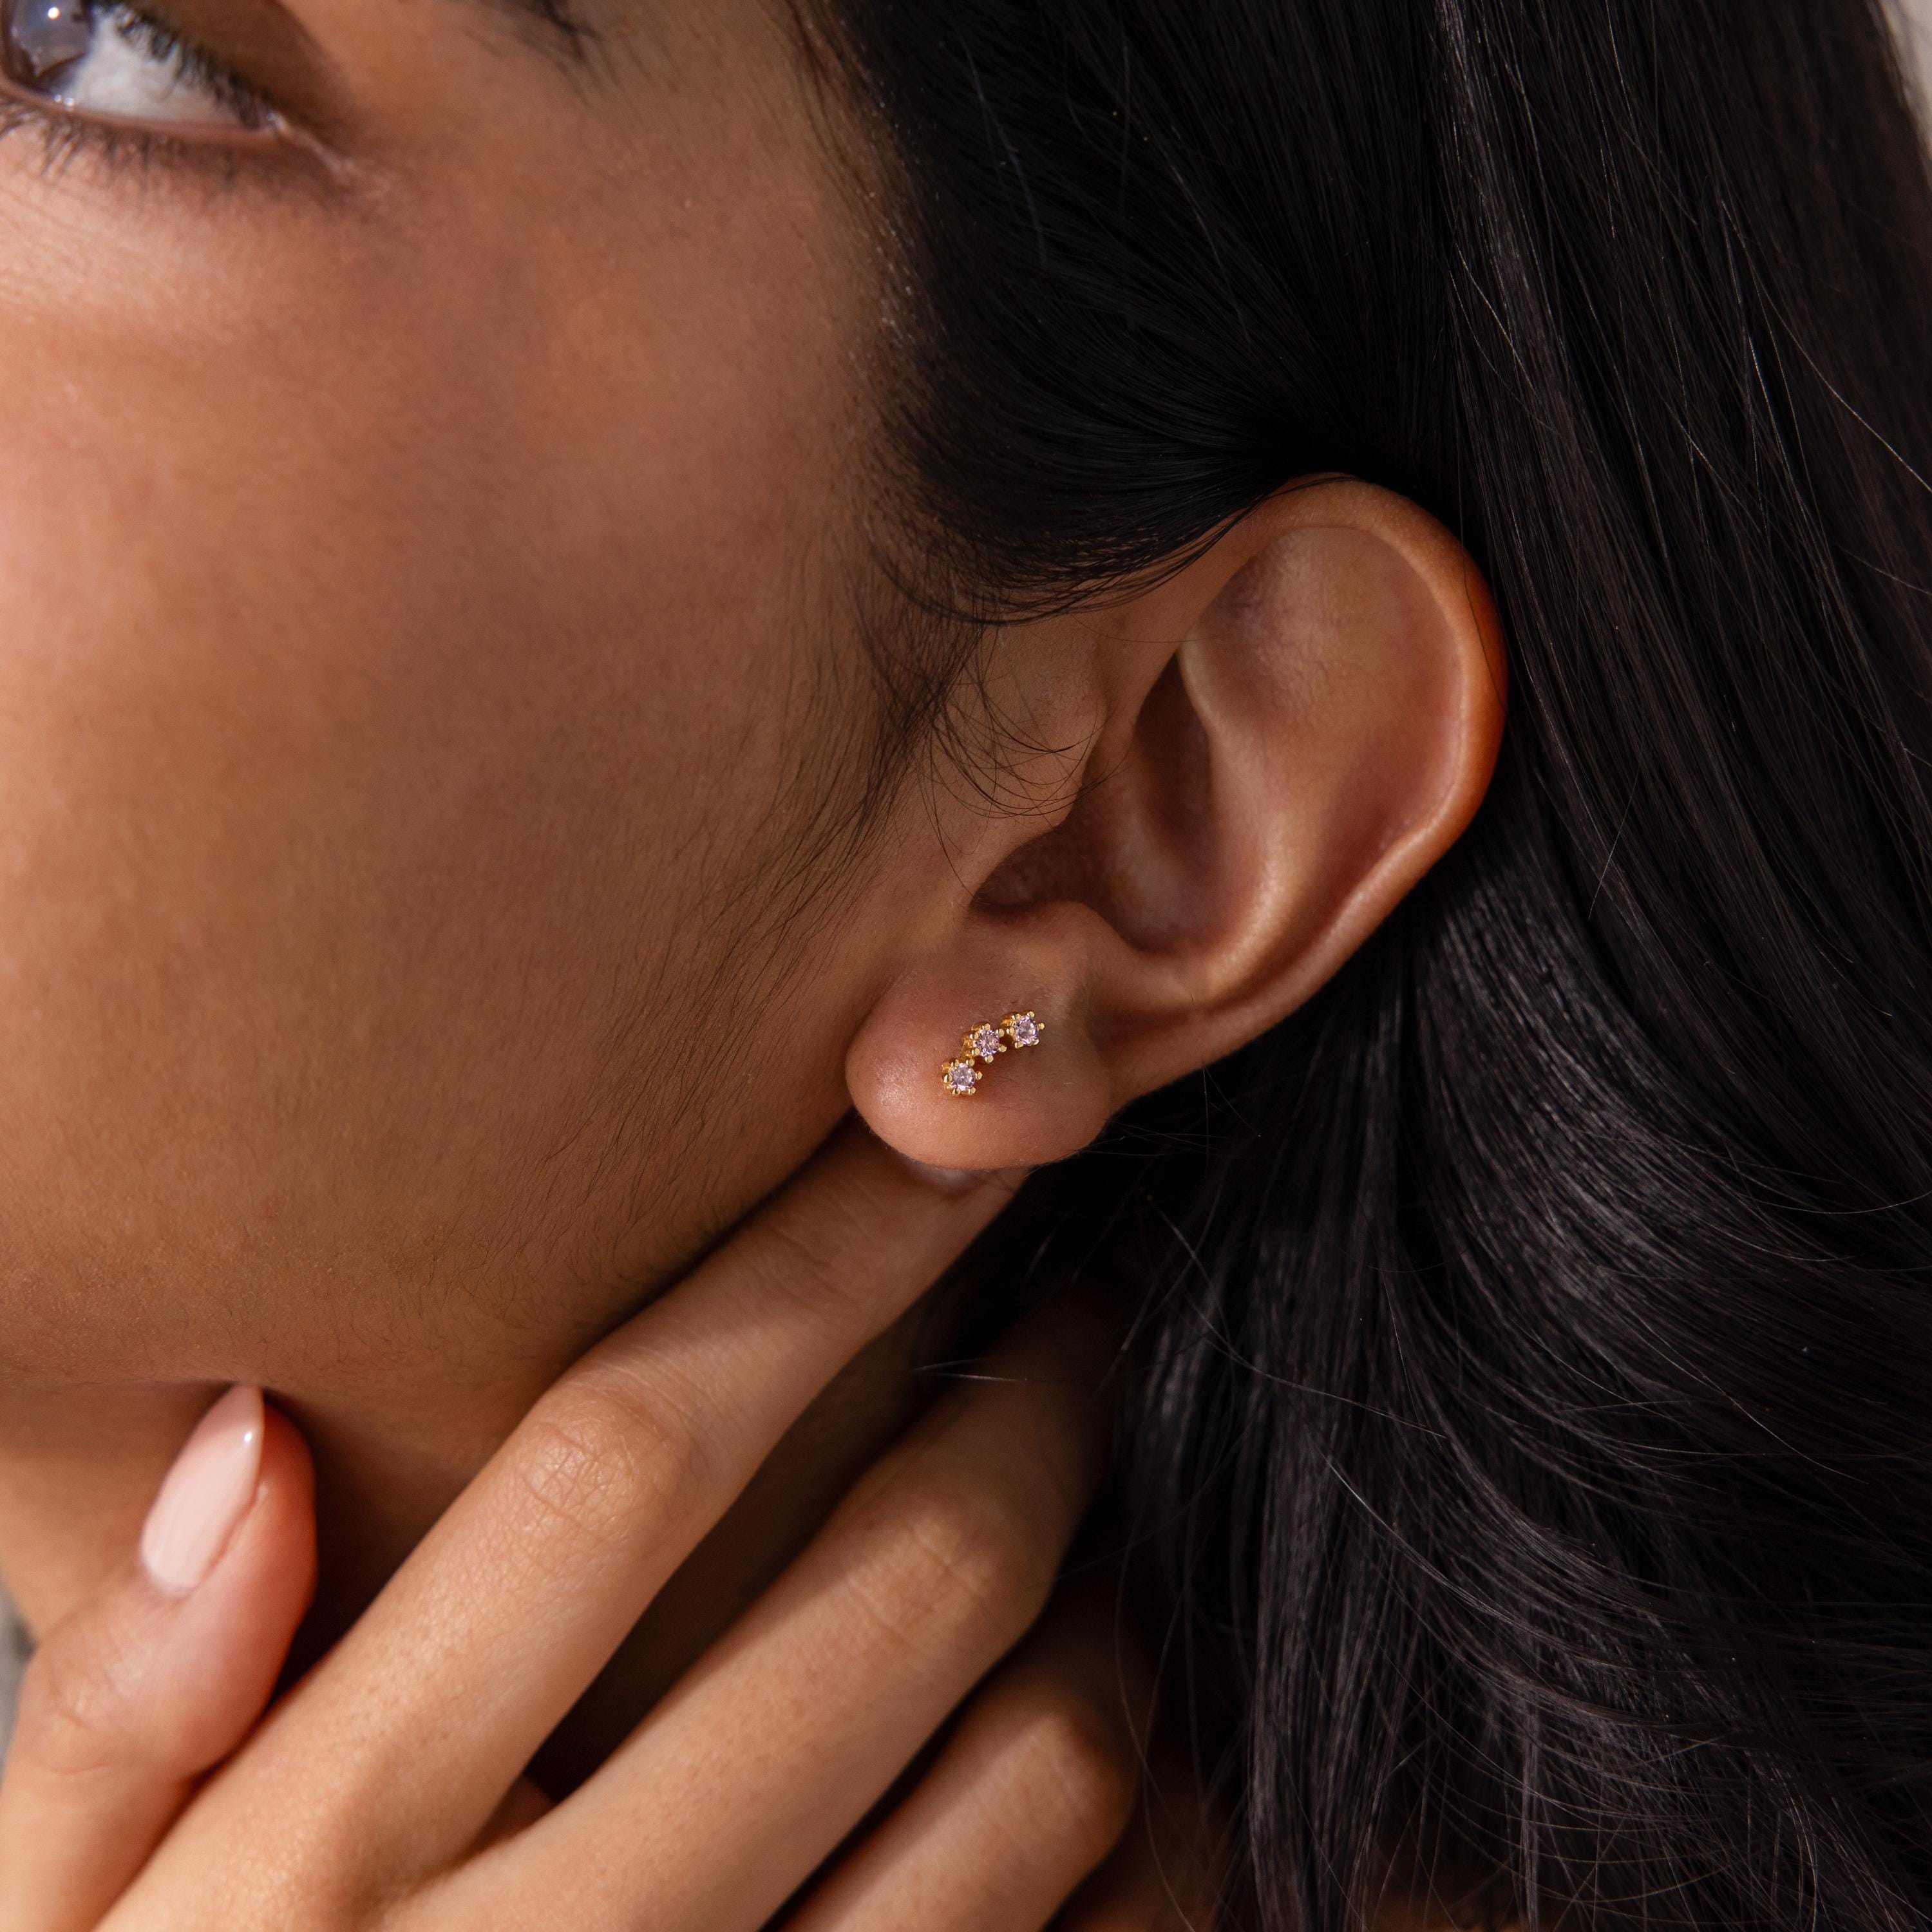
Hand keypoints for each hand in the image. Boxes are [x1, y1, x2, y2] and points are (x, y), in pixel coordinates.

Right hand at [0, 1124, 1200, 1929]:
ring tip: (1102, 1525)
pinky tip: (1131, 1746)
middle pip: (900, 1586)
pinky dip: (1171, 1825)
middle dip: (1036, 1398)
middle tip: (1070, 1313)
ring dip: (1118, 1603)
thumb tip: (246, 1443)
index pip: (627, 1454)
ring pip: (1052, 1766)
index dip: (817, 1258)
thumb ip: (122, 1717)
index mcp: (338, 1868)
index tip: (943, 1142)